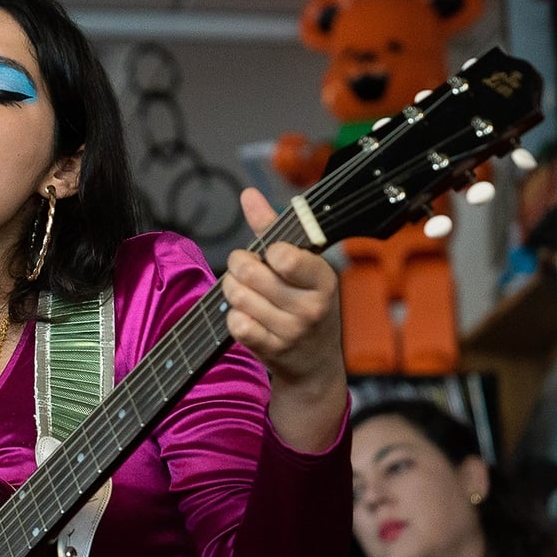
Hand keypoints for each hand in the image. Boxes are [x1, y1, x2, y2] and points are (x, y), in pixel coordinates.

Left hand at [221, 187, 346, 451]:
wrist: (315, 363)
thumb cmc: (306, 302)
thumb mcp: (302, 265)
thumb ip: (273, 227)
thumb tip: (248, 194)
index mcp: (323, 279)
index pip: (284, 255)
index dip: (268, 251)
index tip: (273, 255)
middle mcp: (311, 306)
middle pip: (250, 272)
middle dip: (239, 266)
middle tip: (244, 269)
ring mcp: (291, 331)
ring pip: (238, 297)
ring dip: (233, 290)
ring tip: (244, 291)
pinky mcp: (272, 350)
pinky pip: (235, 323)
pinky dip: (233, 317)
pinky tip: (246, 316)